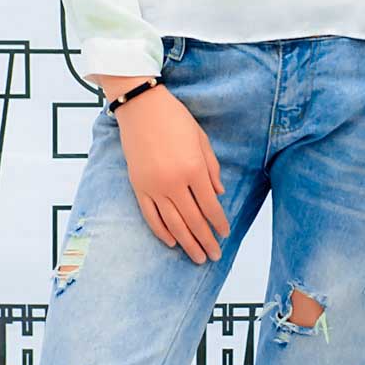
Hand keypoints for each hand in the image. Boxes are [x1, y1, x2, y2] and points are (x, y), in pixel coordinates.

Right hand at [112, 85, 230, 264]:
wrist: (140, 107)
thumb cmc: (175, 119)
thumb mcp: (201, 139)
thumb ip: (211, 168)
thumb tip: (218, 194)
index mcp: (192, 169)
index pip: (209, 205)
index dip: (219, 222)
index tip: (225, 234)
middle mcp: (173, 182)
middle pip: (192, 220)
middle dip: (206, 240)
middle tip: (215, 256)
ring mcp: (153, 186)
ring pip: (172, 223)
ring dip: (187, 243)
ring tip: (197, 257)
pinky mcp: (138, 186)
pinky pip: (150, 215)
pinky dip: (161, 231)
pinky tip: (172, 242)